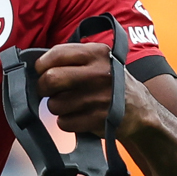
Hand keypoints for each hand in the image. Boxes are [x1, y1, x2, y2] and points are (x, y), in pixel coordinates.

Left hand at [35, 42, 152, 138]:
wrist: (140, 109)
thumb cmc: (110, 82)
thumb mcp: (98, 60)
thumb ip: (71, 59)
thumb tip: (36, 66)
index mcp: (96, 53)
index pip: (56, 54)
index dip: (42, 65)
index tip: (41, 71)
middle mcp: (99, 73)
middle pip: (51, 79)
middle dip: (43, 88)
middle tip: (47, 91)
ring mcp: (99, 97)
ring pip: (55, 104)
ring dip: (57, 107)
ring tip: (70, 104)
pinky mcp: (98, 119)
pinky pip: (64, 122)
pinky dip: (66, 122)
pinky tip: (78, 116)